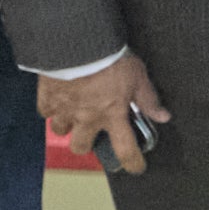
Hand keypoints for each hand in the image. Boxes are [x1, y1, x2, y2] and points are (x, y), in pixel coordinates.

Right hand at [37, 54, 169, 174]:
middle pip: (81, 147)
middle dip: (86, 145)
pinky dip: (51, 108)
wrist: (78, 42)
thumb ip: (148, 98)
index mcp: (112, 115)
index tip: (135, 167)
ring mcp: (64, 109)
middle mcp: (86, 118)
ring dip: (67, 125)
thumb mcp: (137, 76)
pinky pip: (46, 111)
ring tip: (73, 113)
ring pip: (61, 130)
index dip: (132, 162)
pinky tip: (58, 99)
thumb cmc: (109, 57)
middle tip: (92, 133)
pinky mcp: (47, 97)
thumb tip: (162, 116)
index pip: (125, 149)